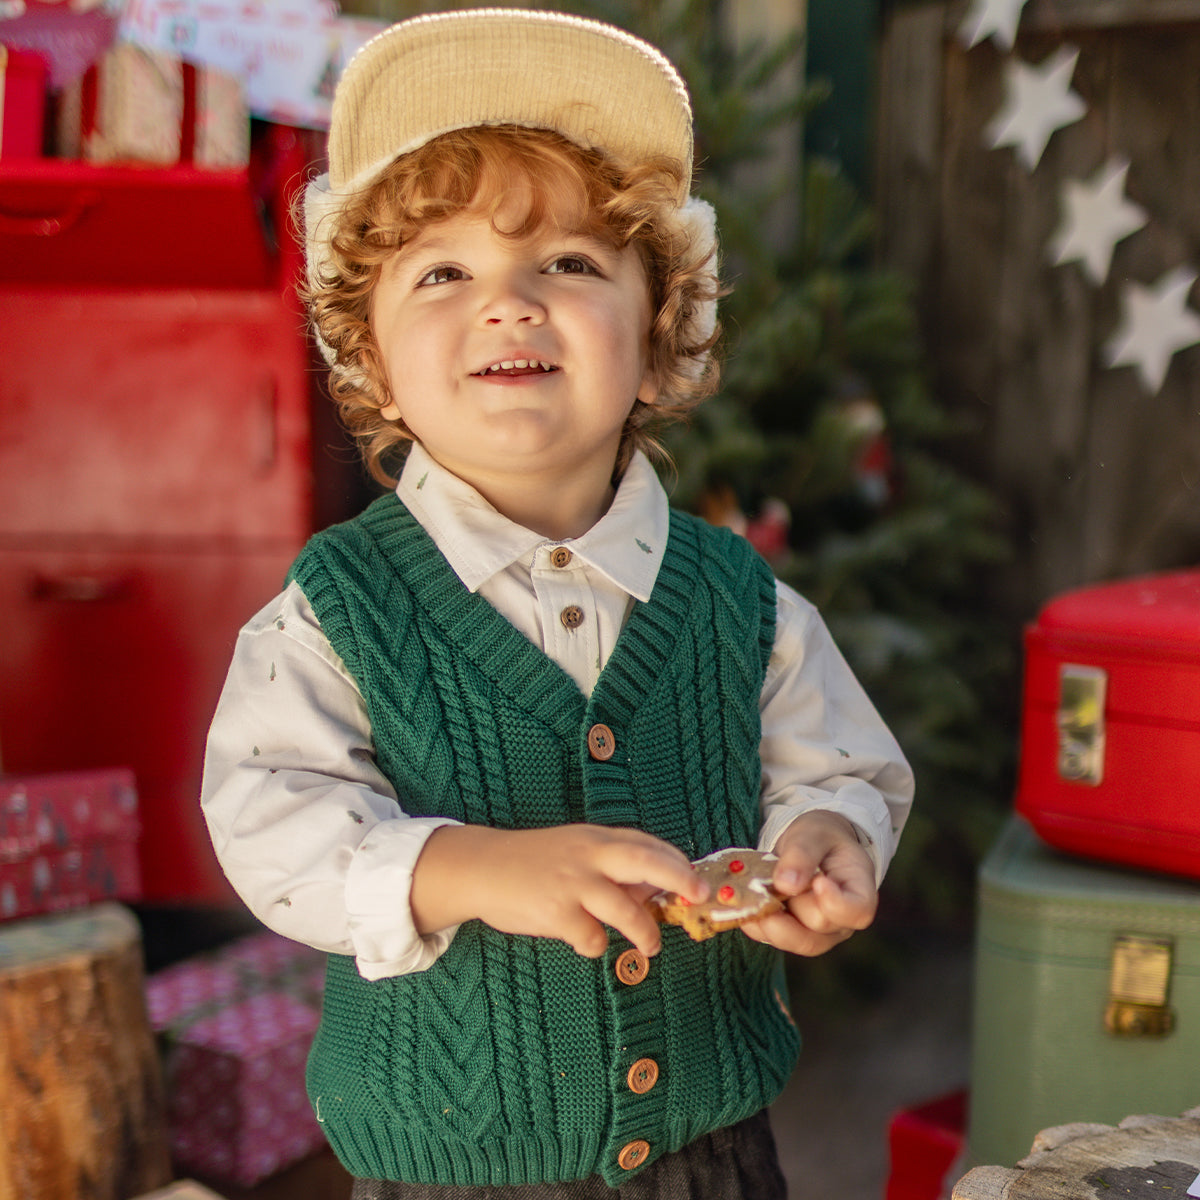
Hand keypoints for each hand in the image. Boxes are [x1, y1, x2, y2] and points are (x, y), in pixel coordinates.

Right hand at [411, 823, 708, 957]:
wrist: (480, 868)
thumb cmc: (531, 862)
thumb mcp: (573, 850)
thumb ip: (608, 864)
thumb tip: (651, 890)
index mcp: (594, 838)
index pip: (646, 844)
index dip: (676, 861)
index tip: (697, 878)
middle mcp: (588, 856)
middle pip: (645, 862)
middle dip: (679, 878)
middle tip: (699, 895)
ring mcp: (573, 884)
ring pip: (627, 911)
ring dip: (645, 933)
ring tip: (651, 946)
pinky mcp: (556, 913)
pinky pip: (592, 938)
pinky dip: (594, 945)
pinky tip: (583, 940)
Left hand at [740, 811, 877, 956]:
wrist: (809, 845)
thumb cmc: (820, 836)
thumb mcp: (814, 832)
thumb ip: (803, 854)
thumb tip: (786, 884)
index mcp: (859, 890)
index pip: (858, 911)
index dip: (836, 903)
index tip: (817, 881)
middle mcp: (842, 920)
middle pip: (820, 926)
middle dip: (793, 903)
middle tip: (773, 881)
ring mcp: (819, 933)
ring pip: (796, 941)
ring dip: (769, 922)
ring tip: (750, 898)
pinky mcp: (792, 934)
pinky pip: (774, 938)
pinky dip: (756, 923)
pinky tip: (742, 906)